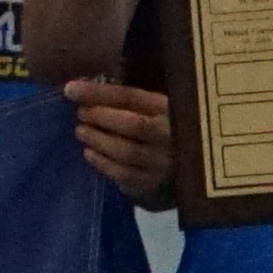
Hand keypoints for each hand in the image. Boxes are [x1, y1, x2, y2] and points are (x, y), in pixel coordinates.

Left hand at [65, 74, 177, 205]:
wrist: (202, 169)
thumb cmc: (177, 127)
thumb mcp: (165, 104)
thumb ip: (138, 97)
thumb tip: (94, 86)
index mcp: (175, 109)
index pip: (132, 97)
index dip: (99, 92)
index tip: (71, 88)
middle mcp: (172, 136)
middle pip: (131, 124)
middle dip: (99, 116)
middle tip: (80, 113)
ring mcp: (165, 164)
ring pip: (126, 152)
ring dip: (98, 140)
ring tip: (81, 131)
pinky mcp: (156, 186)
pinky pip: (125, 176)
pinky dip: (103, 164)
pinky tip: (90, 154)